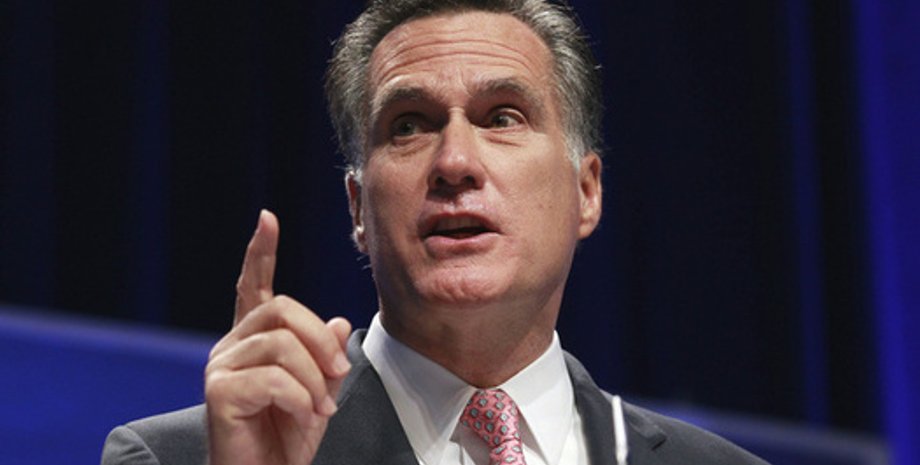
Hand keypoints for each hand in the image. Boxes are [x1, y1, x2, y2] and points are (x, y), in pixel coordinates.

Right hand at [205, 210, 351, 464]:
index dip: (260, 253)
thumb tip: (340, 322)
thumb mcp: (320, 392)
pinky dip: (301, 398)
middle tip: (339, 371)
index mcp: (253, 341)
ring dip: (314, 379)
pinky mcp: (218, 392)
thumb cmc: (288, 439)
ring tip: (320, 407)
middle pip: (283, 309)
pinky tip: (305, 417)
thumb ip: (327, 358)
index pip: (254, 287)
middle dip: (320, 339)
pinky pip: (274, 378)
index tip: (267, 219)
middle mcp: (231, 347)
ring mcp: (220, 367)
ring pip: (282, 344)